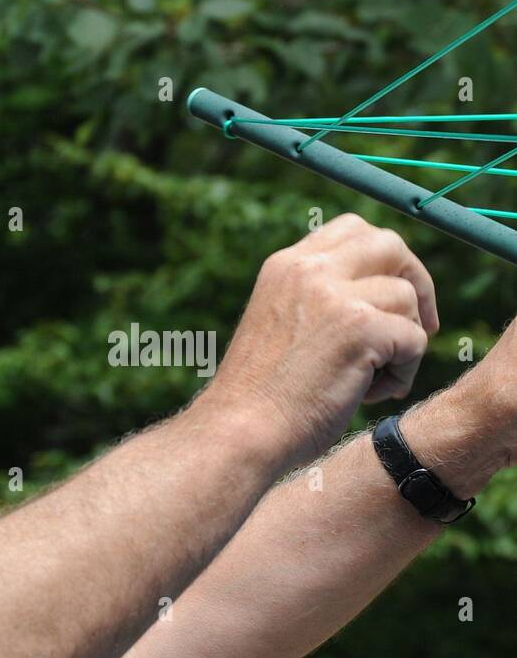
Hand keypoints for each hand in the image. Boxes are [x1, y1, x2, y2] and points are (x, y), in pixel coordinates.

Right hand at [202, 214, 438, 468]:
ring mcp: (334, 295)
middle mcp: (308, 269)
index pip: (353, 229)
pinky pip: (416, 339)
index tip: (390, 299)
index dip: (385, 260)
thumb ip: (318, 296)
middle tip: (417, 325)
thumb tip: (380, 289)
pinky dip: (404, 373)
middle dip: (416, 282)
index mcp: (286, 265)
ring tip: (372, 378)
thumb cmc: (262, 392)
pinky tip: (369, 394)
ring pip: (407, 297)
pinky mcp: (359, 327)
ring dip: (405, 341)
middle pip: (389, 244)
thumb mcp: (280, 321)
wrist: (240, 428)